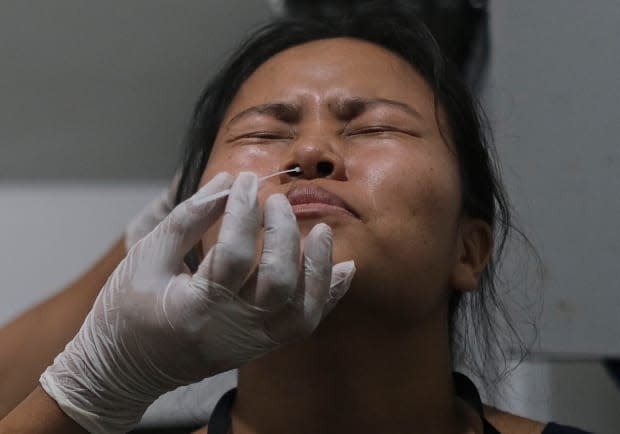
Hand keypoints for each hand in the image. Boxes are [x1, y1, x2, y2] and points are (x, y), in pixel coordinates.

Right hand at [40, 172, 355, 433]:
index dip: (243, 211)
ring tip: (321, 230)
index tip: (245, 180)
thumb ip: (187, 219)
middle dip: (284, 233)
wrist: (124, 370)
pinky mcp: (259, 347)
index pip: (234, 254)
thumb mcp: (145, 257)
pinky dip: (326, 296)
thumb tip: (226, 183)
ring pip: (301, 309)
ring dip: (317, 267)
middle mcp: (230, 331)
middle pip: (278, 282)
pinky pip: (303, 325)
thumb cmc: (125, 311)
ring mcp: (249, 343)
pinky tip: (342, 268)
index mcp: (194, 308)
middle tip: (276, 200)